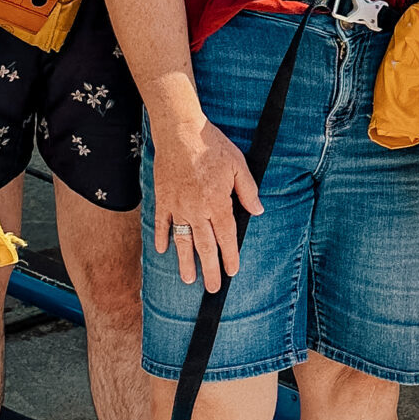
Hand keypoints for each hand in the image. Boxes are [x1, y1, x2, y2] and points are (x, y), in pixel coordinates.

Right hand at [151, 115, 259, 292]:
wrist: (180, 131)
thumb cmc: (211, 145)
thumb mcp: (238, 165)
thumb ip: (248, 190)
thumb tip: (258, 211)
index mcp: (218, 202)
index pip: (226, 236)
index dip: (230, 256)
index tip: (232, 271)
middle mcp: (197, 209)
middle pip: (204, 245)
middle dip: (210, 269)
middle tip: (213, 288)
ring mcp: (178, 205)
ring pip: (182, 239)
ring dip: (185, 261)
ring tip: (188, 279)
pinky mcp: (163, 198)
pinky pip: (161, 222)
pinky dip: (161, 236)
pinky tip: (162, 250)